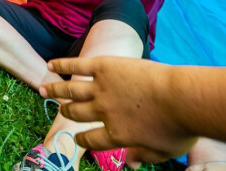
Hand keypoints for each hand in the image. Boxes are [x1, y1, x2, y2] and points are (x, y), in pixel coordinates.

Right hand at [40, 57, 197, 164]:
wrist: (183, 98)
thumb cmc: (179, 127)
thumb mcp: (163, 152)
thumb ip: (143, 157)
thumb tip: (130, 163)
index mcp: (115, 135)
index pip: (90, 140)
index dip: (81, 140)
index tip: (76, 138)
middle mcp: (102, 112)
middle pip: (76, 113)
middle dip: (67, 112)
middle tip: (62, 109)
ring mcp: (101, 88)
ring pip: (70, 90)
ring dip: (55, 89)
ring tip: (44, 89)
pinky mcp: (104, 67)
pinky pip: (78, 65)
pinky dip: (62, 64)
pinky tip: (51, 65)